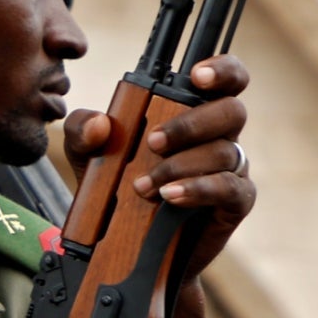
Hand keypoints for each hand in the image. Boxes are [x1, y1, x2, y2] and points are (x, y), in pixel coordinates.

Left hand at [64, 56, 257, 281]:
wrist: (130, 247)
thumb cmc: (117, 187)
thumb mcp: (87, 156)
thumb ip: (82, 131)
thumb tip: (98, 123)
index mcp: (195, 111)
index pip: (226, 79)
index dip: (222, 70)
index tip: (197, 75)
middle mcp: (220, 135)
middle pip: (231, 111)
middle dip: (192, 124)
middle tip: (153, 142)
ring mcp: (232, 168)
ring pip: (224, 152)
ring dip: (181, 165)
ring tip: (145, 186)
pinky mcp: (235, 202)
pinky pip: (229, 187)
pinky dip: (199, 189)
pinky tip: (171, 197)